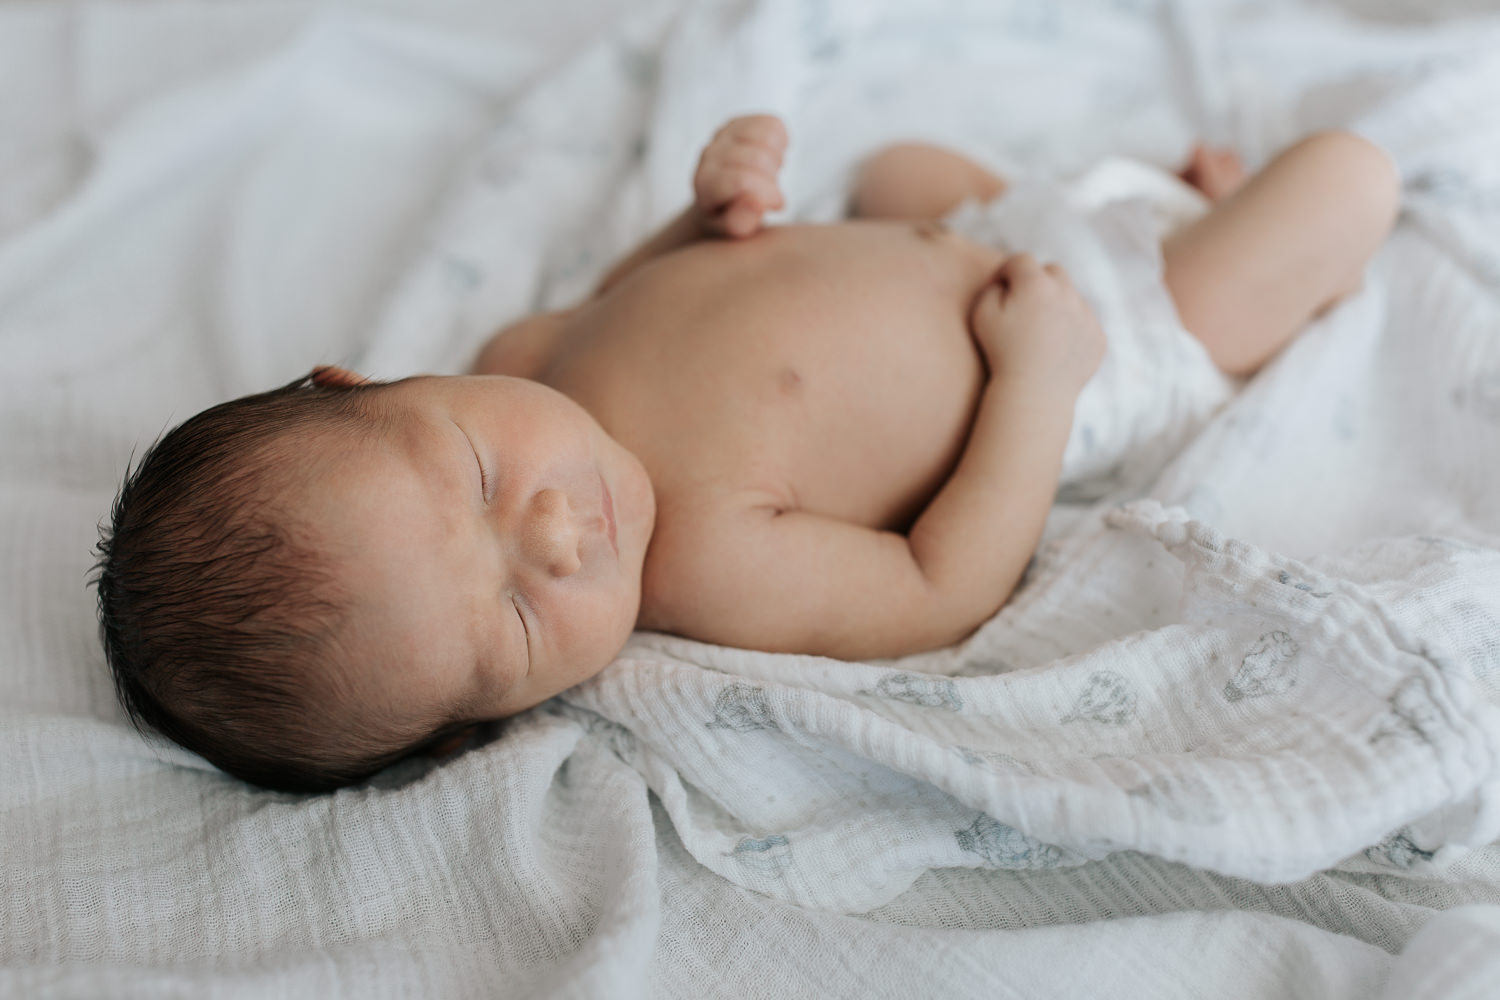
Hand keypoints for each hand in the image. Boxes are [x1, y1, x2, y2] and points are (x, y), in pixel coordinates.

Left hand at [693, 114, 788, 237]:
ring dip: (776, 159)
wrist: (720, 199)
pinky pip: (773, 124)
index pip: (742, 180)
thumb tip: (755, 203)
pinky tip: (771, 159)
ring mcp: (723, 135)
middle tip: (770, 193)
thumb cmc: (730, 218)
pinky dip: (781, 143)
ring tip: (769, 175)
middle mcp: (709, 155)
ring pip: (766, 136)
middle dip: (773, 179)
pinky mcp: (740, 123)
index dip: (768, 194)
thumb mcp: (733, 230)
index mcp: (706, 184)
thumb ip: (740, 223)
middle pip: (757, 158)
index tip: (776, 207)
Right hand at [968, 254, 1105, 394]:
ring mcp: (1086, 315)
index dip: (1006, 271)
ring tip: (1038, 328)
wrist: (1033, 394)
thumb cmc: (1000, 353)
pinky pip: (1084, 323)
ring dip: (1057, 304)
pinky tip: (1054, 347)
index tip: (998, 286)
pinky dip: (1072, 329)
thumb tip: (1006, 280)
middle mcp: (1066, 293)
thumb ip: (991, 287)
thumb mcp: (981, 314)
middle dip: (1037, 281)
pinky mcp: (1097, 337)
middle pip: (1053, 272)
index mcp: (1035, 283)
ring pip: (1072, 297)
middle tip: (1023, 302)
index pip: (1020, 261)